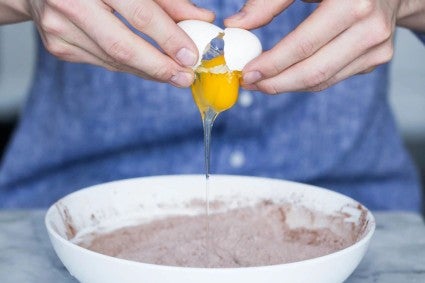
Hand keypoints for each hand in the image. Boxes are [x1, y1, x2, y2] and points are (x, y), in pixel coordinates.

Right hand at [27, 0, 214, 86]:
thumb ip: (167, 0)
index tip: (191, 56)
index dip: (169, 38)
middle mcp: (72, 3)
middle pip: (123, 47)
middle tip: (184, 78)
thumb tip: (201, 18)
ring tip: (172, 74)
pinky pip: (104, 62)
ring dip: (147, 71)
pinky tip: (146, 66)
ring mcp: (60, 28)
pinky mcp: (58, 47)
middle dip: (159, 67)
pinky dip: (129, 66)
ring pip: (114, 60)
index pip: (141, 14)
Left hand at [225, 0, 402, 93]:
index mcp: (352, 1)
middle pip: (314, 71)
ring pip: (323, 80)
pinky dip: (307, 79)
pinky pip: (334, 76)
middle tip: (251, 83)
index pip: (303, 45)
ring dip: (289, 85)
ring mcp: (379, 46)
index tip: (246, 73)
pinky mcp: (378, 57)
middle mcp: (371, 27)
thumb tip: (236, 25)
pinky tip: (289, 73)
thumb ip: (269, 2)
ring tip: (264, 81)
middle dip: (276, 83)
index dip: (272, 64)